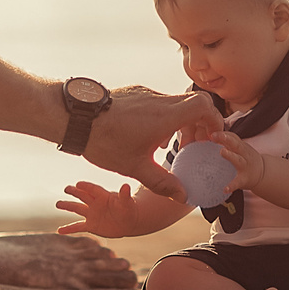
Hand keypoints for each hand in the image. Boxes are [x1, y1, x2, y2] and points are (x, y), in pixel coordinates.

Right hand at [56, 180, 145, 238]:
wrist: (128, 222)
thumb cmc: (128, 209)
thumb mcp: (127, 203)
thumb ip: (124, 195)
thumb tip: (126, 186)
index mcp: (103, 196)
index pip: (93, 189)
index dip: (86, 186)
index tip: (79, 184)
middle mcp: (95, 203)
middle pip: (82, 195)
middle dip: (74, 192)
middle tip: (67, 189)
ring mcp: (91, 214)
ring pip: (77, 208)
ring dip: (67, 206)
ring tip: (58, 204)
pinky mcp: (90, 225)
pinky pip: (77, 227)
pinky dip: (68, 229)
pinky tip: (59, 231)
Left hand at [83, 87, 220, 197]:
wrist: (74, 117)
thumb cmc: (104, 142)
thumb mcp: (135, 167)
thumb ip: (162, 182)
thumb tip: (183, 197)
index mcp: (165, 117)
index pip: (204, 106)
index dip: (214, 119)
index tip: (210, 138)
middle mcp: (159, 101)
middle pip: (194, 103)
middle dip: (199, 123)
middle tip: (191, 145)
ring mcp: (146, 94)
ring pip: (175, 102)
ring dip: (180, 121)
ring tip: (166, 144)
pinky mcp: (134, 92)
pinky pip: (157, 101)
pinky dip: (163, 116)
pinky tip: (147, 136)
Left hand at [211, 130, 267, 191]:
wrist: (263, 173)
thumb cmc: (246, 159)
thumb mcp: (241, 148)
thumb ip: (229, 143)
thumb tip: (210, 137)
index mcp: (241, 147)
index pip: (233, 137)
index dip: (223, 134)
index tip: (212, 133)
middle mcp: (244, 154)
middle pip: (236, 144)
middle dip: (226, 139)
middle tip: (215, 136)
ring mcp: (245, 167)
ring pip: (238, 160)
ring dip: (230, 155)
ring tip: (222, 152)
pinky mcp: (244, 179)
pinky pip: (238, 182)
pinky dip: (232, 185)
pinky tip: (225, 189)